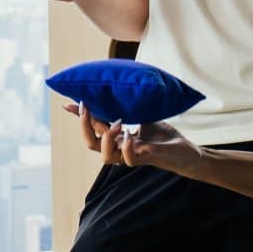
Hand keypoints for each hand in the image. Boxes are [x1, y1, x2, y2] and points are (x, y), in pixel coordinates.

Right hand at [66, 104, 201, 174]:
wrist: (184, 152)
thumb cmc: (163, 136)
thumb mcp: (143, 117)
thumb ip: (128, 109)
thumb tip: (117, 91)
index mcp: (118, 138)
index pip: (93, 128)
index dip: (80, 117)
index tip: (68, 104)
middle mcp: (121, 149)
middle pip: (92, 144)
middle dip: (85, 127)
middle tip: (87, 109)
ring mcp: (132, 156)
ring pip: (106, 157)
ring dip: (107, 140)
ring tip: (116, 124)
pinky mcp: (146, 159)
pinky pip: (129, 160)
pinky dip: (127, 148)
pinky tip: (130, 135)